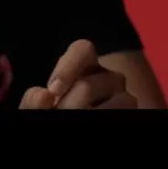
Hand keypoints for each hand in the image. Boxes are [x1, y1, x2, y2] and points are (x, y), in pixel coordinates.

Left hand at [20, 39, 137, 108]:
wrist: (76, 119)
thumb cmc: (53, 111)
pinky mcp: (133, 109)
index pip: (82, 49)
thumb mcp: (40, 107)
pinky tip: (99, 119)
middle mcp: (105, 78)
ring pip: (120, 98)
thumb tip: (42, 95)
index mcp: (82, 68)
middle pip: (92, 83)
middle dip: (71, 103)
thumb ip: (34, 102)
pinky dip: (109, 114)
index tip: (52, 91)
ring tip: (81, 119)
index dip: (68, 68)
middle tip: (60, 114)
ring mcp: (122, 96)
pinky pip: (129, 106)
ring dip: (96, 112)